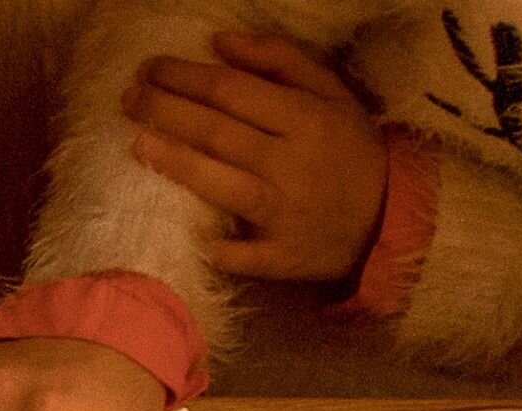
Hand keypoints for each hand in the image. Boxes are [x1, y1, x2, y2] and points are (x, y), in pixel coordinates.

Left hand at [126, 36, 392, 282]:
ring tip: (136, 142)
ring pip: (217, 185)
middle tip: (129, 98)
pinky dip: (209, 241)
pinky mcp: (281, 257)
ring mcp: (285, 214)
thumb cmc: (350, 147)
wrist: (392, 218)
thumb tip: (220, 41)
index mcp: (306, 118)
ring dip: (172, 163)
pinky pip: (237, 252)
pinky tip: (177, 225)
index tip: (150, 68)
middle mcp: (292, 164)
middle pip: (215, 133)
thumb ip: (279, 59)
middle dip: (165, 111)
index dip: (184, 77)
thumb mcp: (331, 92)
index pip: (231, 91)